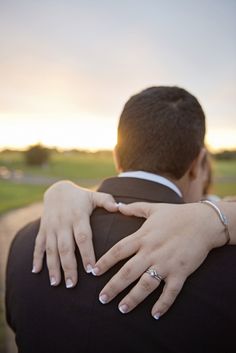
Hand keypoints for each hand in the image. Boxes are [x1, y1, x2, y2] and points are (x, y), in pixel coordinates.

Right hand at [32, 180, 116, 286]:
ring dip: (52, 266)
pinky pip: (38, 244)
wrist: (57, 189)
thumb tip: (120, 207)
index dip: (86, 253)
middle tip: (72, 284)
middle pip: (65, 247)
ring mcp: (51, 227)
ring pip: (51, 249)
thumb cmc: (80, 196)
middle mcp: (63, 223)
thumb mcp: (93, 196)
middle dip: (68, 266)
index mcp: (78, 216)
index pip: (83, 237)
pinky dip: (36, 257)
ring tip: (55, 283)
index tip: (91, 269)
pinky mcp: (42, 229)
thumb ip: (106, 201)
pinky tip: (36, 271)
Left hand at [93, 202, 225, 317]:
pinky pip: (171, 292)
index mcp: (143, 237)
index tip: (93, 273)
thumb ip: (134, 208)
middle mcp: (151, 252)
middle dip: (113, 287)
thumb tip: (118, 205)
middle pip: (127, 272)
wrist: (203, 222)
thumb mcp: (154, 208)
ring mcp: (166, 263)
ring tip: (122, 309)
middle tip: (102, 299)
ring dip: (133, 298)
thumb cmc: (177, 214)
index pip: (118, 251)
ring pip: (146, 285)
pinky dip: (163, 304)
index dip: (104, 262)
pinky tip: (155, 314)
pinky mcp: (181, 272)